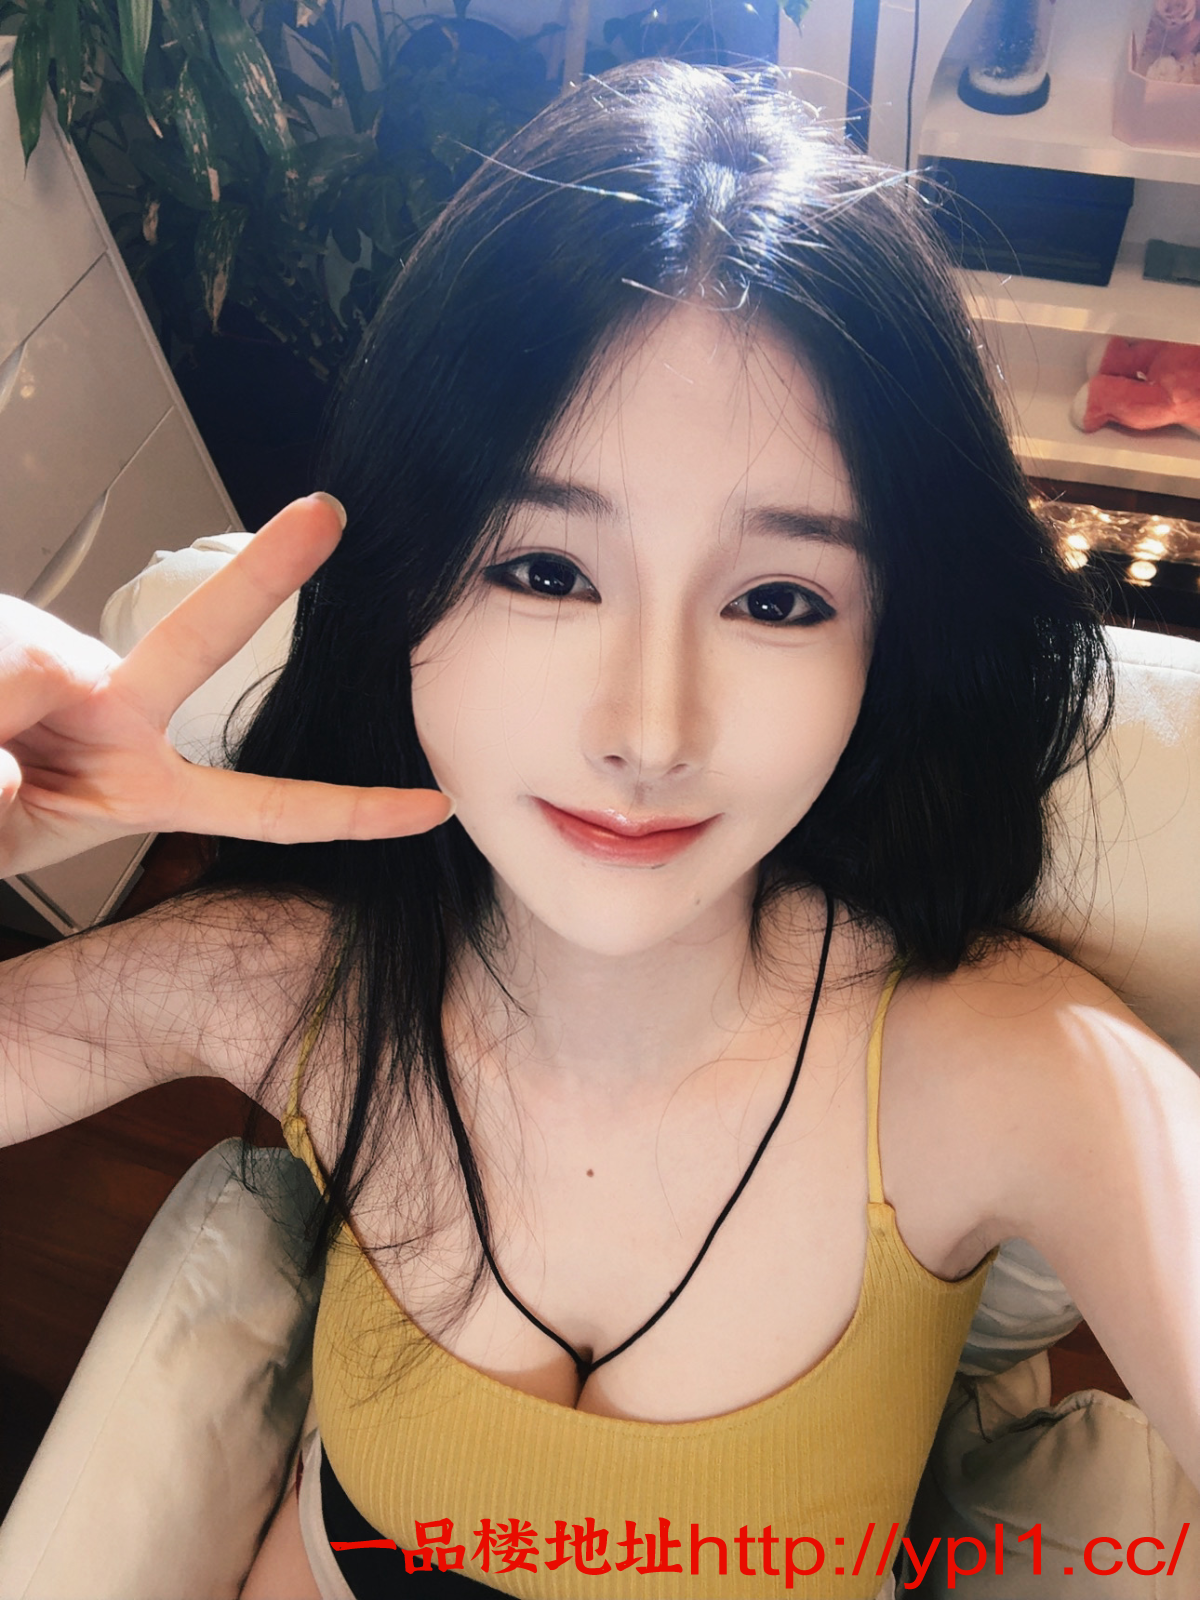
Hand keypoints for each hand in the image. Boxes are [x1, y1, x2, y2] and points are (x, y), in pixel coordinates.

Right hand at [0, 496, 452, 877]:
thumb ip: (2, 810)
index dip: (347, 809)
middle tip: (328, 516)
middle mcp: (112, 708)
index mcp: (143, 781)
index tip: (431, 805)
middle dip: (267, 575)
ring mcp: (56, 662)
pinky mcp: (11, 633)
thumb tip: (2, 773)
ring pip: (18, 675)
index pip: (261, 805)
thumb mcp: (2, 837)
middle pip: (199, 638)